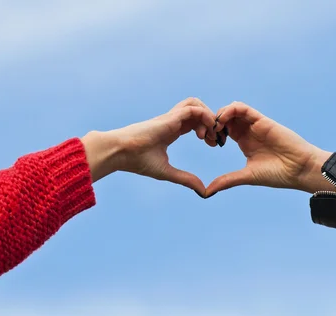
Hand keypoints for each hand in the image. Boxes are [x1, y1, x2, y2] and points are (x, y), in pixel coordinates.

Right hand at [81, 98, 215, 195]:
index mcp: (172, 131)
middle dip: (212, 122)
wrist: (120, 153)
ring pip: (196, 104)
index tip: (213, 144)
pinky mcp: (170, 117)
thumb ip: (186, 179)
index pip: (195, 122)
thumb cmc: (138, 161)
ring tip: (210, 134)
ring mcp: (171, 117)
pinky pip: (192, 108)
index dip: (208, 130)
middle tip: (215, 139)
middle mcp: (173, 122)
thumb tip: (203, 191)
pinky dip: (204, 116)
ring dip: (208, 116)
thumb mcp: (167, 172)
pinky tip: (205, 132)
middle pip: (198, 110)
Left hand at [205, 102, 333, 196]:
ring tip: (215, 128)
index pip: (223, 130)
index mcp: (244, 142)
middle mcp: (249, 131)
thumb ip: (227, 180)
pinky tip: (223, 122)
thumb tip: (207, 191)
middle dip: (213, 123)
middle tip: (209, 135)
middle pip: (225, 118)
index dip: (212, 133)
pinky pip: (242, 108)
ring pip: (232, 110)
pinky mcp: (262, 120)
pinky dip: (230, 110)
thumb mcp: (247, 176)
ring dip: (220, 115)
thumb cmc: (278, 174)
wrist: (299, 169)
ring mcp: (255, 125)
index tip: (209, 144)